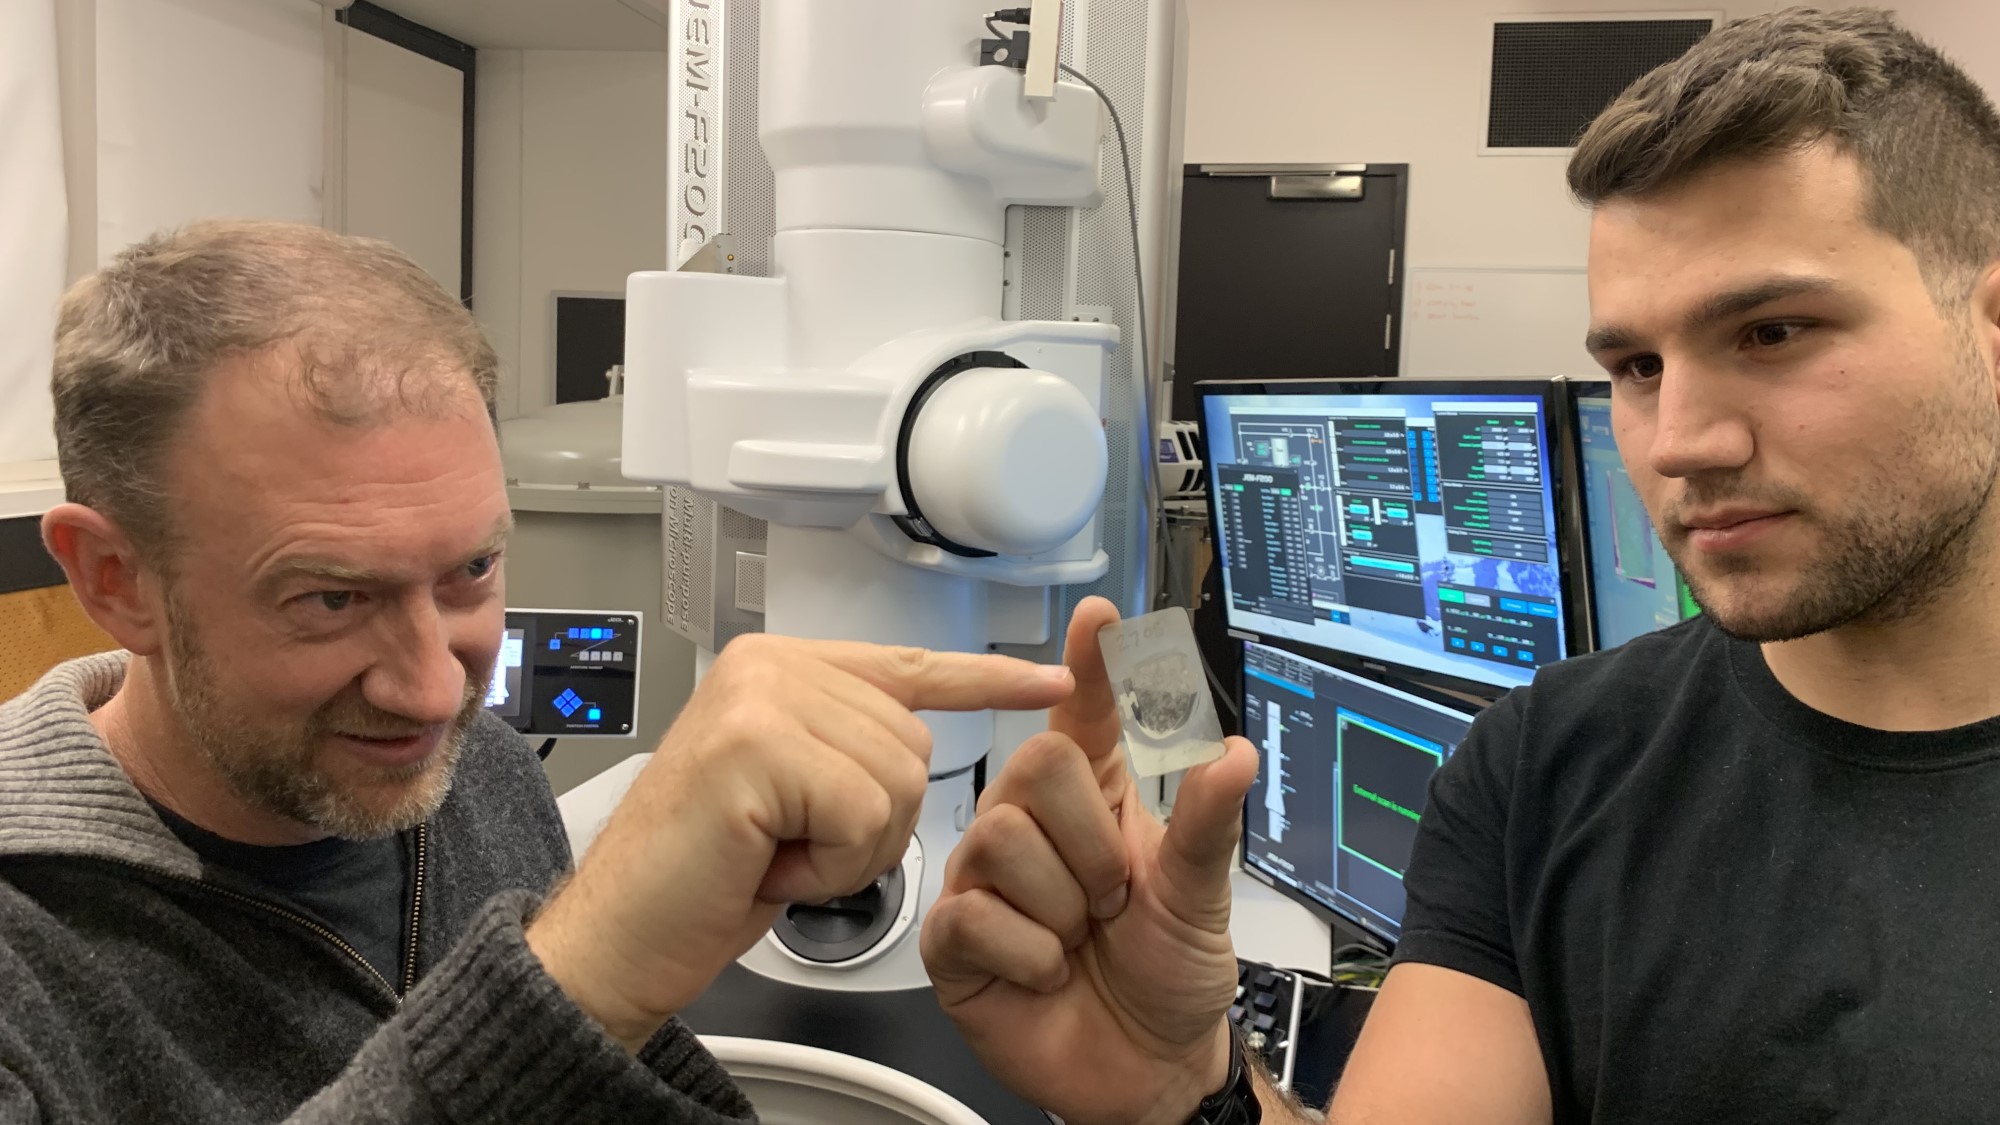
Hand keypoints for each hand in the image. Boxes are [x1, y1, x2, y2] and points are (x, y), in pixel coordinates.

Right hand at [527, 633, 1075, 1049]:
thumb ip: (844, 743)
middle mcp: (768, 667)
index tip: (1051, 680)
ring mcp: (758, 699)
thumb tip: (919, 731)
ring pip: (896, 778)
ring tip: (777, 854)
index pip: (908, 665)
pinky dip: (831, 864)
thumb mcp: (789, 795)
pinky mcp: (756, 746)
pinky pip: (861, 813)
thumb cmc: (701, 878)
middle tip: (792, 847)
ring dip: (851, 847)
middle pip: (913, 742)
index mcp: (779, 668)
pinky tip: (773, 866)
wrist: (618, 938)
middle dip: (873, 821)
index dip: (985, 679)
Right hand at [922, 598, 1258, 1124]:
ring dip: (1063, 904)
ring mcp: (988, 880)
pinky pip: (974, 915)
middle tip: (1111, 897)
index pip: (1084, 717)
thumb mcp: (1203, 899)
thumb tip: (1231, 752)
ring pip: (1001, 839)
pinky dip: (1030, 953)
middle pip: (1033, 764)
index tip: (1101, 618)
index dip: (1089, 666)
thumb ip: (1207, 824)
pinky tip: (1046, 971)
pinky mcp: (956, 939)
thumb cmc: (1170, 976)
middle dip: (1090, 840)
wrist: (1145, 1070)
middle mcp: (1034, 828)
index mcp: (1097, 801)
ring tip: (1078, 938)